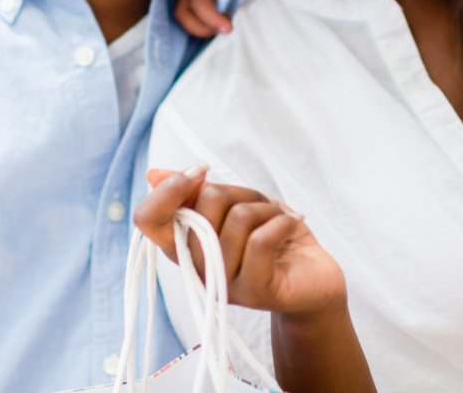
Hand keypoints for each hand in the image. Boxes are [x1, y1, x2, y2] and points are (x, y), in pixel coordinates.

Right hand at [136, 168, 346, 316]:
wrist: (313, 275)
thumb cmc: (272, 237)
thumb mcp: (237, 205)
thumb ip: (199, 192)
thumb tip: (153, 174)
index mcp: (185, 246)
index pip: (149, 219)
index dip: (170, 188)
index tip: (201, 171)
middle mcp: (197, 269)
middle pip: (204, 204)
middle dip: (242, 192)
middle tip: (262, 208)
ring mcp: (224, 283)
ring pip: (238, 217)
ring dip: (269, 208)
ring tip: (281, 221)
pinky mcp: (255, 291)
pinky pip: (262, 239)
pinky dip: (284, 221)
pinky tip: (292, 226)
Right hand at [174, 0, 253, 36]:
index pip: (198, 2)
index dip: (210, 18)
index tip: (229, 27)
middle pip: (182, 12)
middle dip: (200, 27)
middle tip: (226, 29)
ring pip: (182, 13)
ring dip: (199, 26)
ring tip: (223, 25)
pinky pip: (190, 9)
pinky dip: (200, 20)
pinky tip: (221, 18)